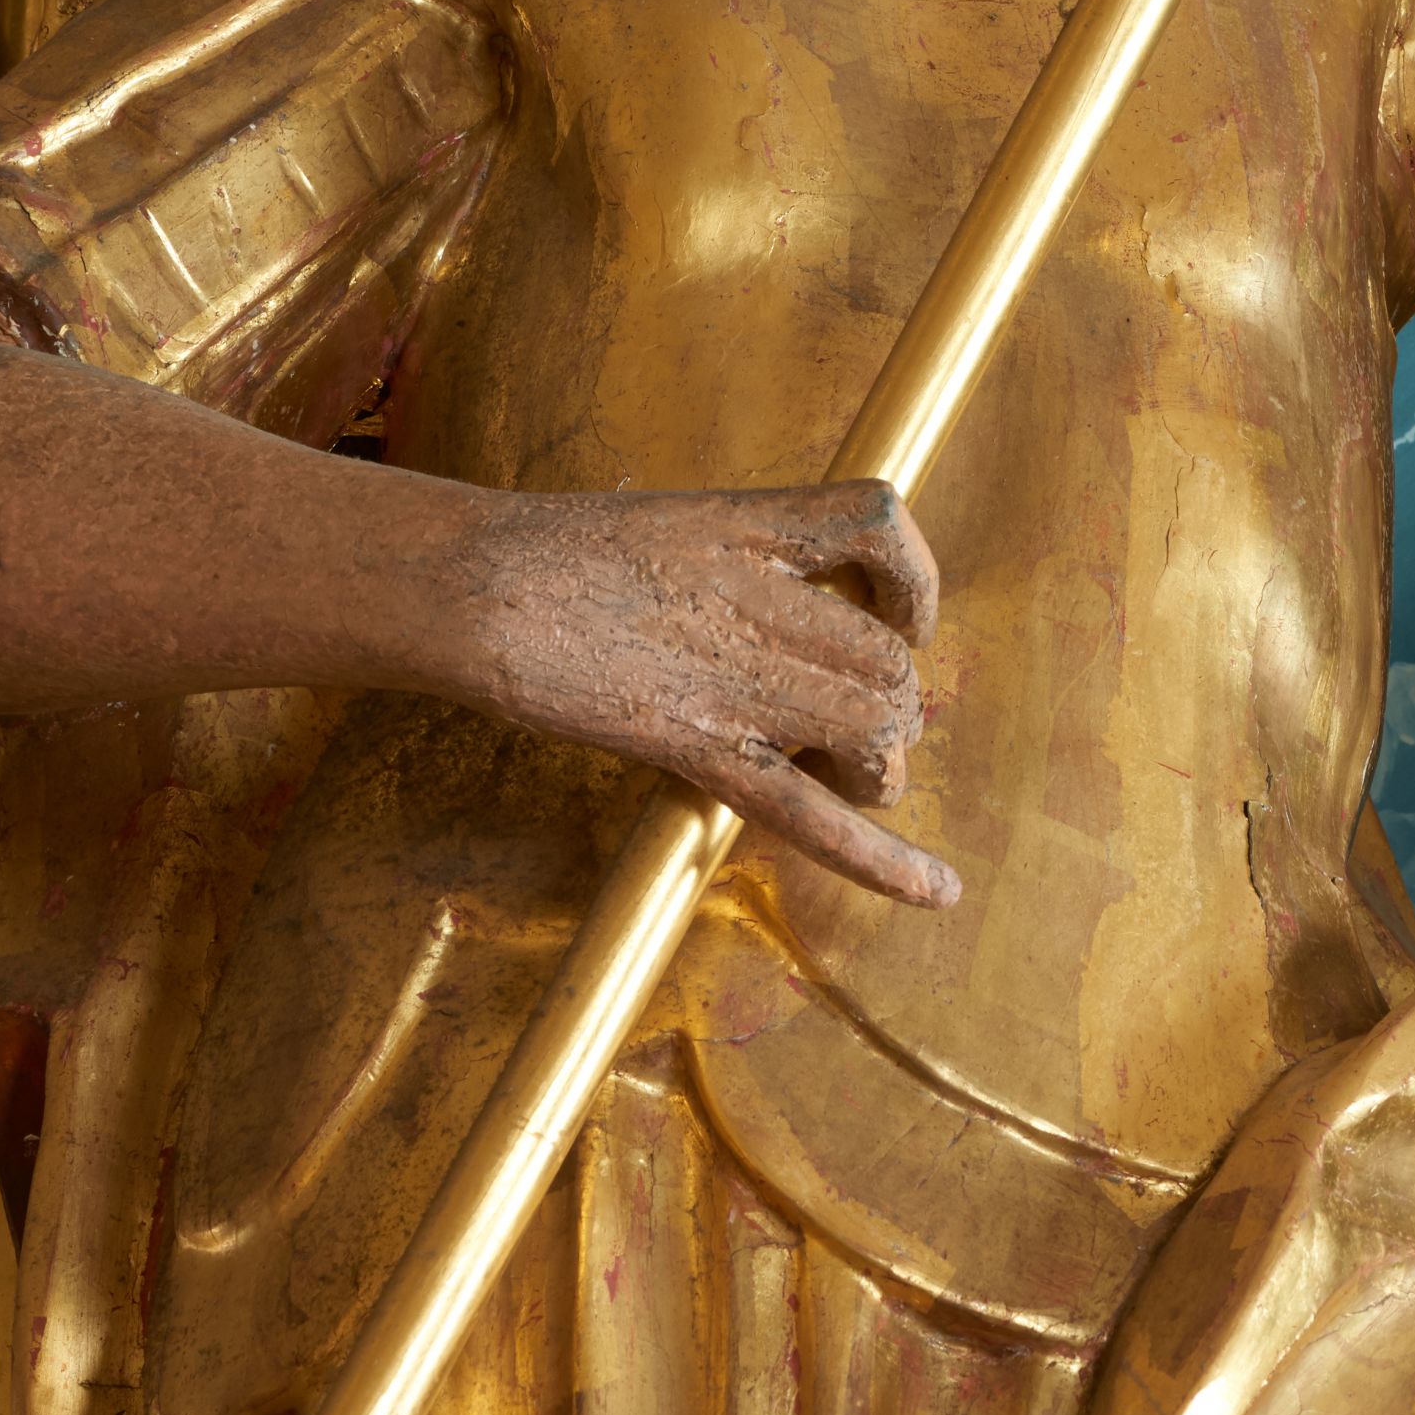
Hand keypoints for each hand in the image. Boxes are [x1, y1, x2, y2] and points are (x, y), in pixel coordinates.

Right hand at [445, 477, 956, 908]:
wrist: (478, 588)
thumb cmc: (552, 557)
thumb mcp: (667, 525)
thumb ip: (740, 563)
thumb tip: (795, 615)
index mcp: (750, 527)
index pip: (882, 524)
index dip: (912, 579)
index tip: (894, 611)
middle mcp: (756, 597)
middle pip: (890, 657)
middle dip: (888, 704)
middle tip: (843, 723)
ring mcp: (731, 674)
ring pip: (875, 726)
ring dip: (877, 765)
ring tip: (840, 774)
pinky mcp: (696, 745)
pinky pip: (811, 812)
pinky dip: (883, 859)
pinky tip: (937, 891)